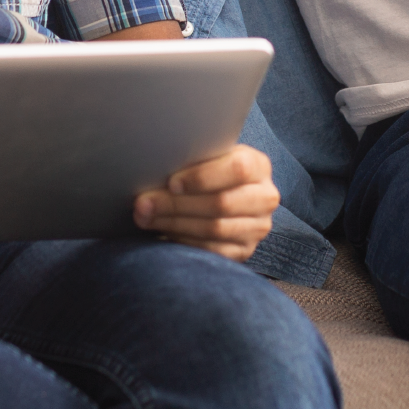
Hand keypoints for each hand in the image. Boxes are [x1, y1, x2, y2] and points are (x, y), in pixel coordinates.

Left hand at [134, 143, 277, 260]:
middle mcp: (265, 198)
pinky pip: (212, 250)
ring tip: (145, 218)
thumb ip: (193, 158)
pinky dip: (183, 241)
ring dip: (174, 224)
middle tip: (143, 203)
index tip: (172, 182)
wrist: (227, 195)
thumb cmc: (210, 172)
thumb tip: (154, 164)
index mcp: (259, 166)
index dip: (202, 177)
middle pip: (221, 203)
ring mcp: (257, 228)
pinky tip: (163, 233)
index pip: (238, 169)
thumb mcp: (209, 157)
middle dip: (176, 204)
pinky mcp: (244, 251)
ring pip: (214, 229)